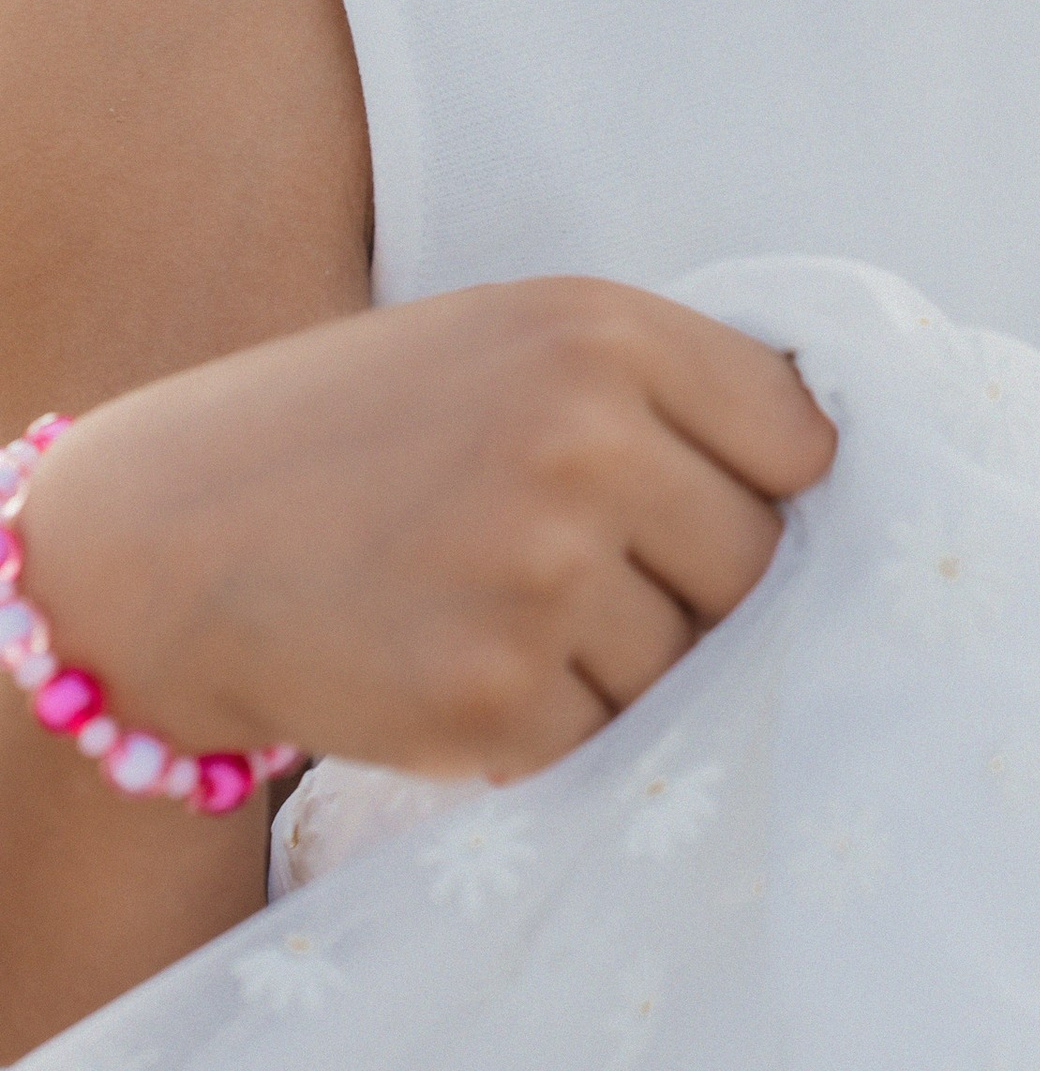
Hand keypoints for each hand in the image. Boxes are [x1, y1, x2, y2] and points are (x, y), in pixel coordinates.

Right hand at [13, 280, 836, 782]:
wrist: (175, 532)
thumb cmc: (376, 430)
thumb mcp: (521, 340)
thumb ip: (667, 386)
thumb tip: (834, 472)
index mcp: (603, 334)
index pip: (800, 439)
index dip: (769, 486)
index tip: (717, 502)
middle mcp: (581, 443)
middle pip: (756, 560)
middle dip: (698, 582)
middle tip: (597, 571)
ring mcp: (536, 576)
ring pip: (686, 661)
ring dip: (625, 660)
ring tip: (512, 611)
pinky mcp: (490, 700)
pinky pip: (605, 737)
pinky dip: (558, 723)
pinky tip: (473, 669)